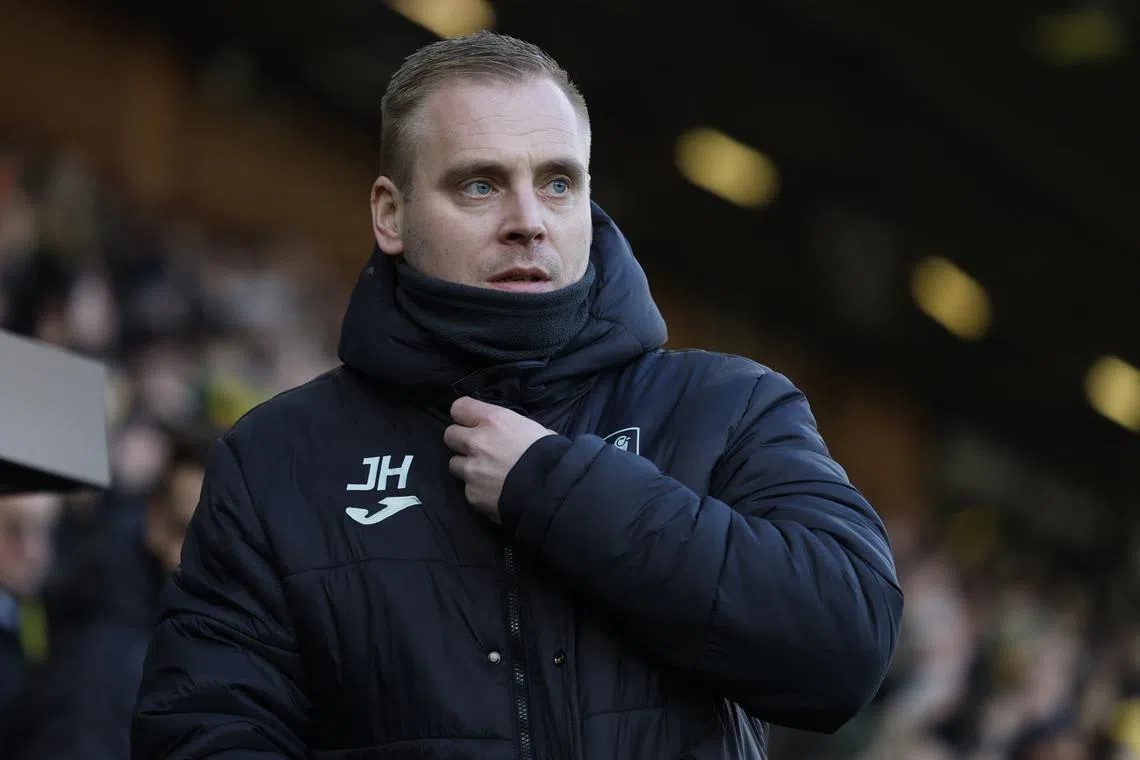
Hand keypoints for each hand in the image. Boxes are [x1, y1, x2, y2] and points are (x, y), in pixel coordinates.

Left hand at [444, 396, 555, 521]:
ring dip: (467, 467)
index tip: (472, 423)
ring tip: (486, 474)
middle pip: (450, 435)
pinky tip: (494, 493)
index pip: (459, 408)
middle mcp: (476, 442)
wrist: (552, 491)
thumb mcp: (532, 428)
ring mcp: (471, 470)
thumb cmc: (550, 455)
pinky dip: (478, 491)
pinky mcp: (472, 494)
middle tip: (478, 449)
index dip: (465, 416)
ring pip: (454, 464)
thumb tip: (508, 433)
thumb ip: (509, 427)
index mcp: (493, 420)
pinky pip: (468, 489)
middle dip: (462, 441)